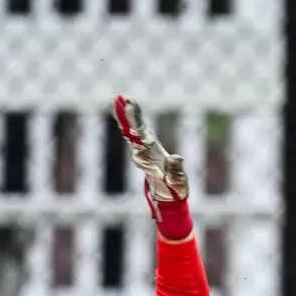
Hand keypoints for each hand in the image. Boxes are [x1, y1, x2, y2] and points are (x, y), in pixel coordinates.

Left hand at [113, 95, 192, 238]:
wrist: (168, 197)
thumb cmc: (174, 189)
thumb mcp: (178, 180)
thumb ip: (176, 169)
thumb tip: (176, 157)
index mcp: (149, 156)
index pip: (139, 135)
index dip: (135, 120)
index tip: (130, 107)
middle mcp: (141, 152)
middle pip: (131, 130)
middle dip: (126, 115)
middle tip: (119, 98)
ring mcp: (142, 151)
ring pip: (130, 131)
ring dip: (124, 115)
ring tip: (117, 100)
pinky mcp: (145, 150)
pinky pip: (134, 133)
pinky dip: (130, 122)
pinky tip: (125, 111)